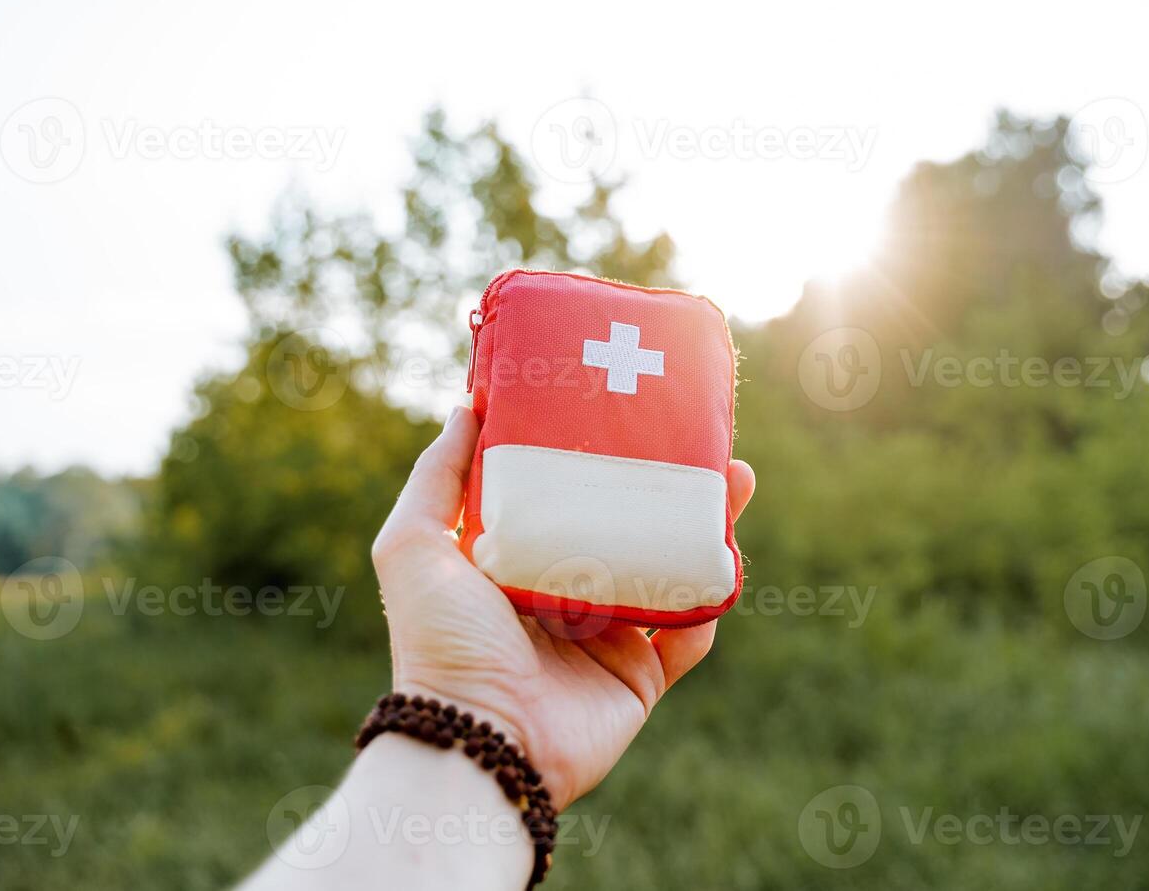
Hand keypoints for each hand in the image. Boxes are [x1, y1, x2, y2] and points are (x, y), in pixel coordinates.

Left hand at [370, 406, 754, 809]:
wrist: (477, 743)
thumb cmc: (439, 644)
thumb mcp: (413, 545)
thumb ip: (438, 476)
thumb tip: (468, 406)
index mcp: (516, 561)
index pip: (566, 496)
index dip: (600, 456)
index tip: (631, 412)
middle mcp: (564, 595)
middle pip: (628, 527)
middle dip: (667, 486)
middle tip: (703, 445)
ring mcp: (605, 638)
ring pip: (670, 571)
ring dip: (705, 529)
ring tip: (735, 484)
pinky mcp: (638, 679)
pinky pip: (689, 636)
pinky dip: (710, 601)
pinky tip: (726, 559)